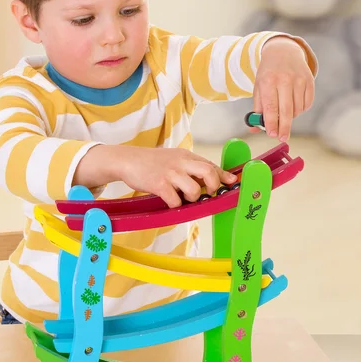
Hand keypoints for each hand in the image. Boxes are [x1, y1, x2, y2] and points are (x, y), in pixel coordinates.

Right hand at [117, 147, 237, 207]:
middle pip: (209, 173)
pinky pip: (175, 200)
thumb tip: (212, 177)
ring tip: (183, 197)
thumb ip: (191, 167)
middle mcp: (181, 162)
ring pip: (194, 190)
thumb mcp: (174, 159)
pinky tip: (170, 202)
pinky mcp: (159, 184)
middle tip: (208, 193)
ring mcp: (170, 173)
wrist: (128, 160)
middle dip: (214, 186)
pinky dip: (175, 205)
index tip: (233, 183)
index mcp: (186, 156)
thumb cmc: (152, 163)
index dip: (224, 176)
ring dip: (192, 198)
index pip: (211, 165)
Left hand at [251, 36, 314, 140]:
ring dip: (291, 116)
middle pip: (286, 110)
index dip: (271, 123)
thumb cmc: (268, 74)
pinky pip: (307, 103)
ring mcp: (299, 79)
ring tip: (284, 112)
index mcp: (268, 81)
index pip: (270, 107)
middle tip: (282, 138)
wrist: (283, 52)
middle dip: (284, 127)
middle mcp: (284, 79)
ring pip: (297, 109)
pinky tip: (294, 104)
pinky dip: (301, 109)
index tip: (272, 135)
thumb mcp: (259, 88)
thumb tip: (255, 130)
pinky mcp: (310, 80)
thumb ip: (257, 109)